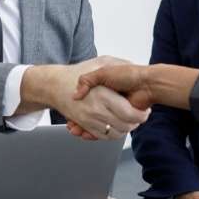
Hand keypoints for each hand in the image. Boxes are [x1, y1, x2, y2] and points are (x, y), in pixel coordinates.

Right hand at [26, 58, 148, 139]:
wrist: (54, 85)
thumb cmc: (77, 71)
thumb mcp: (101, 62)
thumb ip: (119, 64)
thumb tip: (135, 68)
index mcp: (104, 95)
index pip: (129, 114)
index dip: (140, 115)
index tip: (144, 110)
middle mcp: (96, 110)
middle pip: (125, 126)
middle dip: (135, 122)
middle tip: (139, 116)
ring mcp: (90, 120)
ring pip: (116, 133)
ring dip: (125, 129)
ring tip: (129, 120)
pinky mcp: (86, 126)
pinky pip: (104, 136)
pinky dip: (112, 134)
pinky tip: (116, 125)